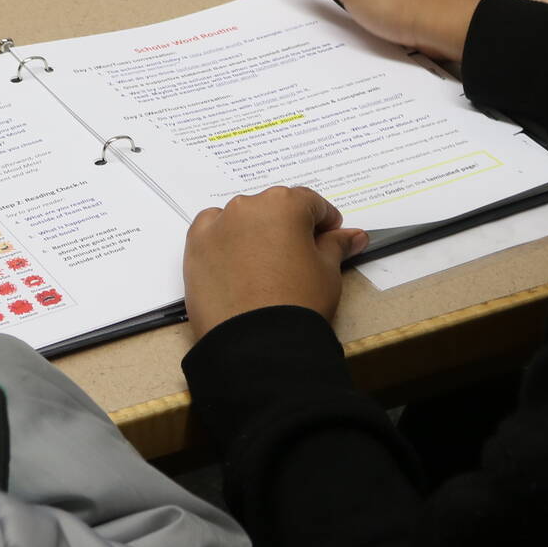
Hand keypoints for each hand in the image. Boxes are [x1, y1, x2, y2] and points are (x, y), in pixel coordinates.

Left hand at [184, 186, 366, 339]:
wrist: (257, 344)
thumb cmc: (297, 303)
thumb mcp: (328, 272)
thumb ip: (337, 245)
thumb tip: (353, 236)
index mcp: (283, 204)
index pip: (310, 202)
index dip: (324, 221)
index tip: (329, 236)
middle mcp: (247, 206)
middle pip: (273, 209)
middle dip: (288, 228)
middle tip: (299, 257)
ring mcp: (217, 226)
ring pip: (241, 220)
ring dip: (255, 234)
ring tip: (266, 268)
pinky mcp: (194, 249)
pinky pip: (213, 235)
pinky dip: (225, 243)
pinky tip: (238, 267)